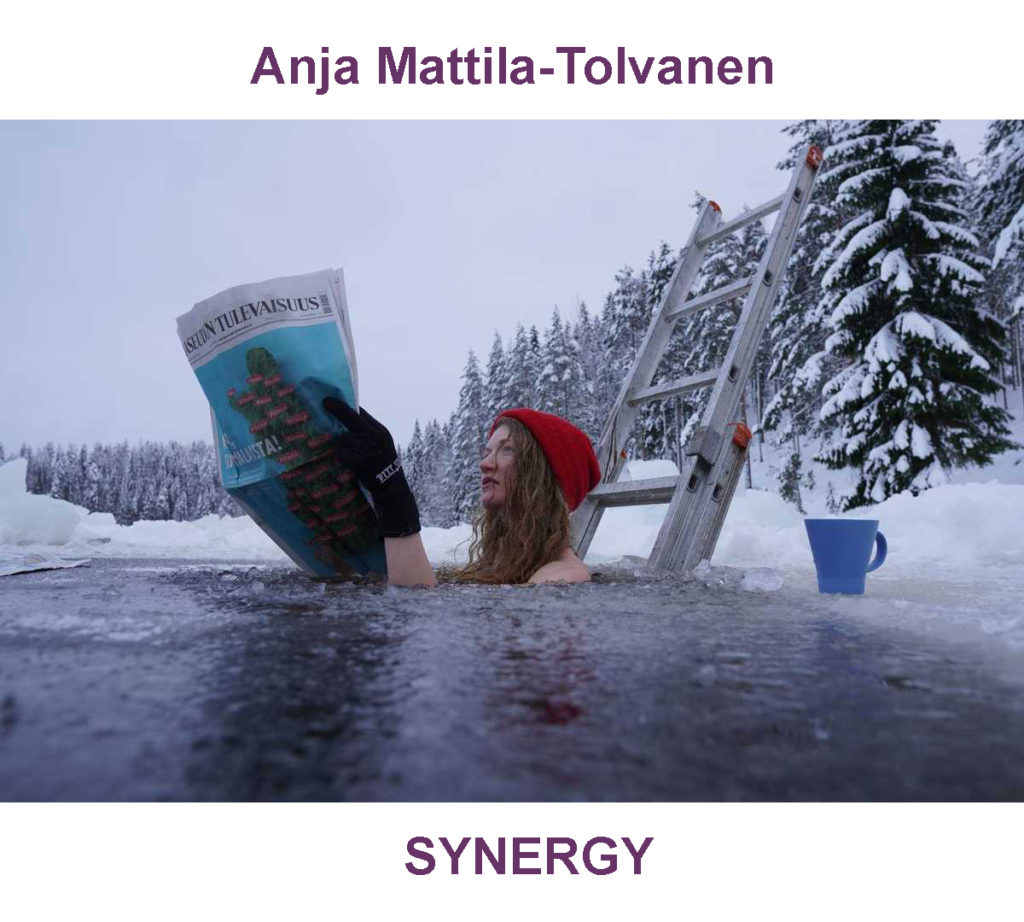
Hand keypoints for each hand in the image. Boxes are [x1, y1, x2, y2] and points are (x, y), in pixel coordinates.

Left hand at [322, 397, 420, 537]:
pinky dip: (341, 457)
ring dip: (341, 445)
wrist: (391, 486)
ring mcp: (368, 448)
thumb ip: (369, 432)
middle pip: (352, 418)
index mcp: (380, 431)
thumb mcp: (382, 443)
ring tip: (350, 454)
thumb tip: (350, 420)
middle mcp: (375, 436)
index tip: (333, 400)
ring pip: (344, 438)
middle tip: (326, 402)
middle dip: (338, 409)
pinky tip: (346, 462)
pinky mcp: (361, 461)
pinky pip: (342, 454)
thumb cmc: (382, 463)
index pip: (361, 413)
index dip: (347, 406)